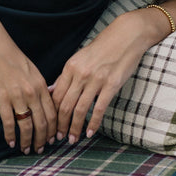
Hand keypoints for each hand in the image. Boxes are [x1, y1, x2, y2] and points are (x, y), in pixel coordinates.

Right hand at [0, 20, 56, 152]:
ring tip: (26, 150)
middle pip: (43, 122)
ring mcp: (17, 96)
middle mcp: (32, 92)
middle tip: (41, 149)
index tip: (52, 139)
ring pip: (28, 125)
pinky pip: (9, 122)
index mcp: (41, 84)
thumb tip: (41, 98)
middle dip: (43, 139)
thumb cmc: (8, 53)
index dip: (54, 128)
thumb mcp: (29, 68)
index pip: (53, 112)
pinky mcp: (1, 97)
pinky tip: (10, 142)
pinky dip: (10, 134)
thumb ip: (36, 84)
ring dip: (28, 141)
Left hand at [51, 12, 156, 142]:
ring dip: (74, 128)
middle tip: (57, 138)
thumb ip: (66, 76)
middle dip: (59, 125)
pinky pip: (99, 108)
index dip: (51, 113)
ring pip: (79, 110)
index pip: (56, 95)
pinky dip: (93, 123)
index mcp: (70, 67)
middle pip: (64, 105)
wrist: (126, 36)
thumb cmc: (102, 47)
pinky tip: (90, 133)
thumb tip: (52, 91)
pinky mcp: (111, 85)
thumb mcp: (80, 58)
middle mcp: (80, 74)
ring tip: (72, 139)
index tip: (49, 125)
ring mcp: (96, 80)